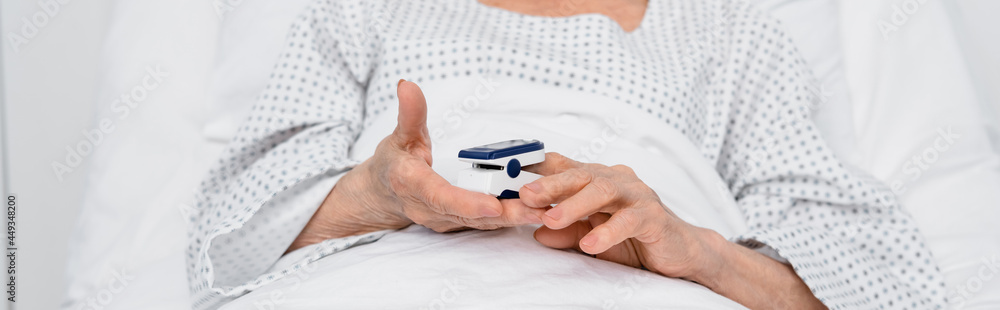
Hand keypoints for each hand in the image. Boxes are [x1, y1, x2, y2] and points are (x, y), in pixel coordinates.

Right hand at [288, 80, 543, 251]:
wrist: (384, 194)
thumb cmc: (394, 163)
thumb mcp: (399, 135)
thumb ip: (410, 113)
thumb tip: (408, 86)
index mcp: (412, 184)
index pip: (441, 196)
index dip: (468, 203)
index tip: (493, 205)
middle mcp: (429, 209)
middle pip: (470, 216)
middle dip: (505, 215)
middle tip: (537, 210)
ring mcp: (444, 220)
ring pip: (482, 223)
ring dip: (514, 219)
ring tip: (545, 212)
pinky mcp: (457, 223)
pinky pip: (485, 223)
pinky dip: (510, 219)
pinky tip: (536, 213)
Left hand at [521, 153, 824, 308]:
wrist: (679, 253)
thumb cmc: (632, 239)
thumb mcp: (589, 236)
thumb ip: (565, 231)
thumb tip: (536, 231)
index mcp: (597, 179)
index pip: (563, 167)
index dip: (536, 169)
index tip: (508, 175)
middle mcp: (617, 179)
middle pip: (580, 174)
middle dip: (550, 183)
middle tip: (525, 195)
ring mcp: (637, 194)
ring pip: (604, 191)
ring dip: (574, 205)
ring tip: (551, 219)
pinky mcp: (655, 215)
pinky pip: (630, 219)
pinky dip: (608, 231)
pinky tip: (591, 243)